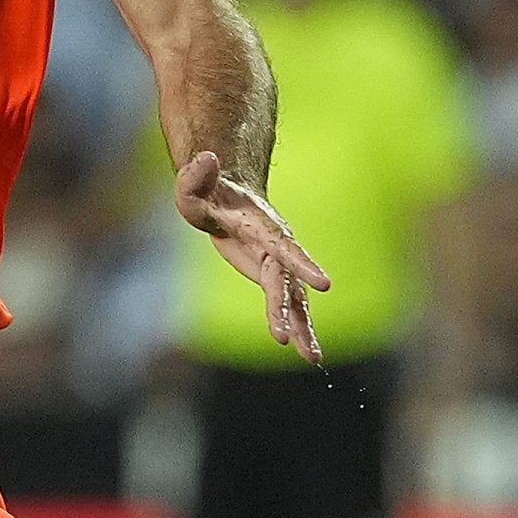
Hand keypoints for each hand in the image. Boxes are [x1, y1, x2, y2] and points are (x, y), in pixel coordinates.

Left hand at [175, 150, 330, 364]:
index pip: (283, 248)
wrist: (229, 194)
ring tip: (313, 359)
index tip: (323, 285)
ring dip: (303, 328)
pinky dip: (300, 328)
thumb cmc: (207, 193)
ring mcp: (279, 264)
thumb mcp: (193, 188)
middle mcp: (277, 247)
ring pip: (295, 298)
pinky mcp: (275, 277)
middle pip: (285, 282)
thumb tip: (206, 159)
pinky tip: (310, 354)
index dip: (302, 265)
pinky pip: (290, 305)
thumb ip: (195, 178)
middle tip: (288, 340)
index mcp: (260, 227)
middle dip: (288, 311)